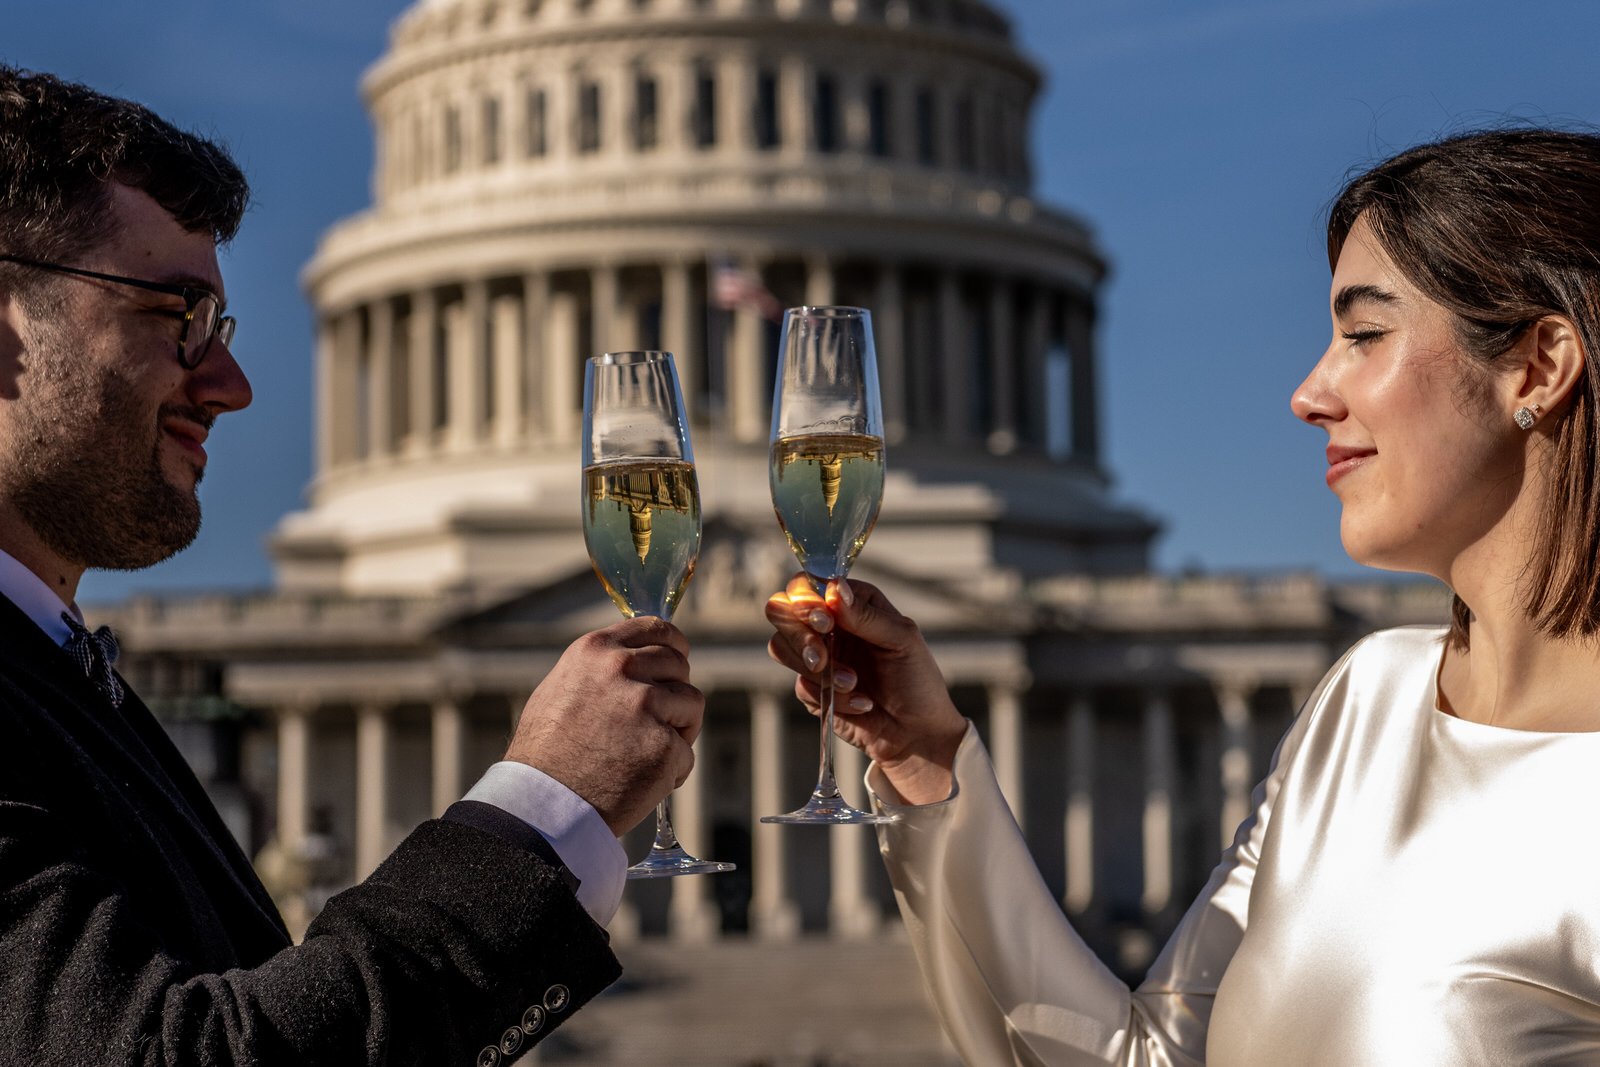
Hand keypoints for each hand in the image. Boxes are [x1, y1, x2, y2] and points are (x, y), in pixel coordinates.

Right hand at [505, 616, 702, 835]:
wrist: (541, 806)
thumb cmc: (546, 754)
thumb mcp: (563, 689)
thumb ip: (601, 669)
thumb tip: (637, 658)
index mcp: (596, 650)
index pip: (657, 629)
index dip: (673, 647)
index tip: (676, 663)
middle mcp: (622, 669)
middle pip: (679, 667)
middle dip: (675, 693)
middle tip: (658, 723)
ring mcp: (646, 706)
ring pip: (692, 704)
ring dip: (680, 730)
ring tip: (648, 755)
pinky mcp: (663, 746)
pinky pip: (687, 753)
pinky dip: (672, 771)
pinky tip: (643, 782)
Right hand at [766, 574, 966, 804]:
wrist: (917, 734)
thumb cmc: (918, 682)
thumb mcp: (902, 640)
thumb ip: (866, 615)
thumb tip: (835, 587)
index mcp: (852, 603)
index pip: (809, 583)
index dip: (807, 598)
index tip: (825, 620)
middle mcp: (830, 625)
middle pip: (781, 610)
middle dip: (800, 635)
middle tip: (822, 658)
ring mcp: (818, 656)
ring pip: (781, 647)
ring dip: (818, 670)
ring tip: (854, 684)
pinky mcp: (812, 688)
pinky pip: (801, 686)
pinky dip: (831, 697)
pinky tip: (861, 704)